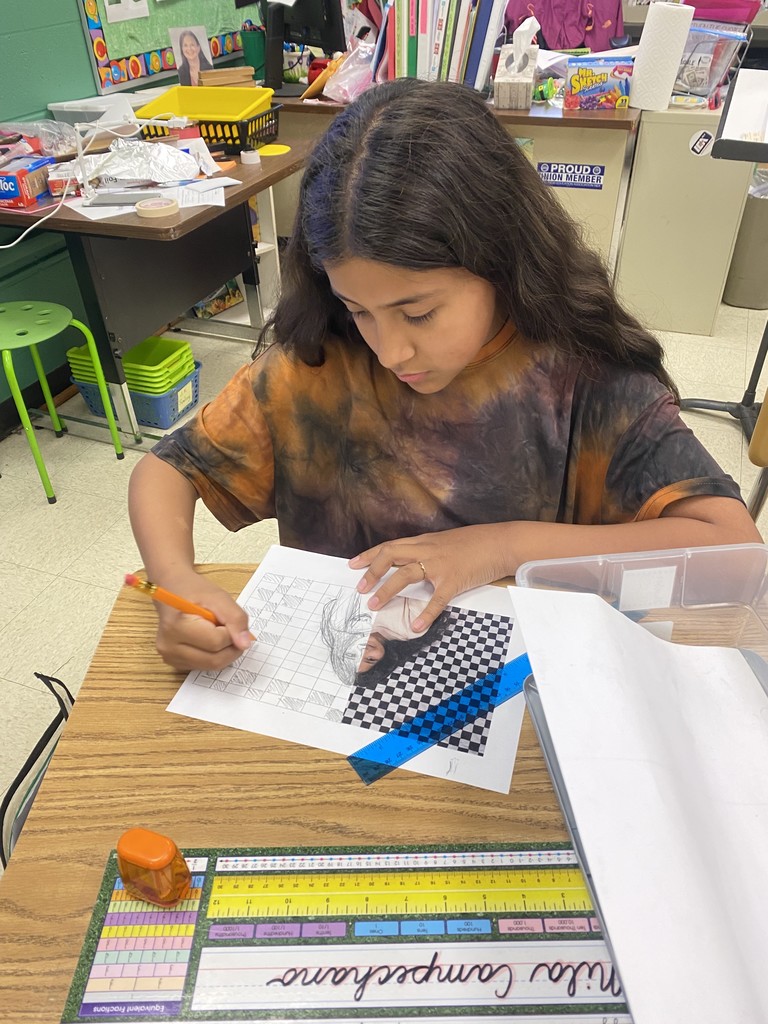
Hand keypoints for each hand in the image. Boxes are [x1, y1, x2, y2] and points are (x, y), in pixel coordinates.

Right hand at [153, 569, 253, 670]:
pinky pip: (205, 666)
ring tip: (216, 631)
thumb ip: (236, 619)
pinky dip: (214, 655)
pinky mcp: (175, 663)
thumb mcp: (220, 597)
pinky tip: (208, 639)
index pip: (216, 642)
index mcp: (176, 626)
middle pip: (215, 660)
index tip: (226, 619)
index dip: (230, 632)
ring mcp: (170, 657)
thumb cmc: (194, 591)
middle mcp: (169, 646)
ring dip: (223, 651)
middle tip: (229, 629)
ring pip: (212, 666)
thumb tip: (245, 644)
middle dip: (230, 646)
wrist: (172, 592)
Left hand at [349, 525, 514, 629]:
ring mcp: (440, 565)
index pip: (390, 546)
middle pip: (391, 556)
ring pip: (406, 574)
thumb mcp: (446, 542)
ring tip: (374, 605)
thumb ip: (427, 552)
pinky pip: (437, 599)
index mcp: (424, 542)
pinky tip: (417, 626)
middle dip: (372, 572)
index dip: (369, 555)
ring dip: (387, 590)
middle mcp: (428, 550)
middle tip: (359, 589)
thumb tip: (412, 564)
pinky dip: (426, 613)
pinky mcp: (454, 580)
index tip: (352, 565)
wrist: (501, 542)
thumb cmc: (477, 543)